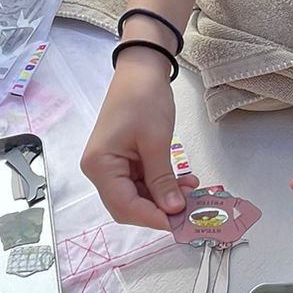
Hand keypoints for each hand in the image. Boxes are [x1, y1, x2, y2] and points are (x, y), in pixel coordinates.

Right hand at [82, 60, 196, 229]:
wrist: (142, 69)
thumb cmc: (144, 98)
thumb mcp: (156, 141)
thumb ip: (162, 180)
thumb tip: (173, 211)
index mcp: (100, 165)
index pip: (124, 207)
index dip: (153, 218)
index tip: (181, 223)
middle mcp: (101, 170)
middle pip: (129, 205)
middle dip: (160, 209)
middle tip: (191, 209)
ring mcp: (111, 166)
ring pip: (138, 196)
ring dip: (165, 197)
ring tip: (191, 190)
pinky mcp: (124, 160)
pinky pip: (142, 182)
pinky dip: (162, 185)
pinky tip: (183, 182)